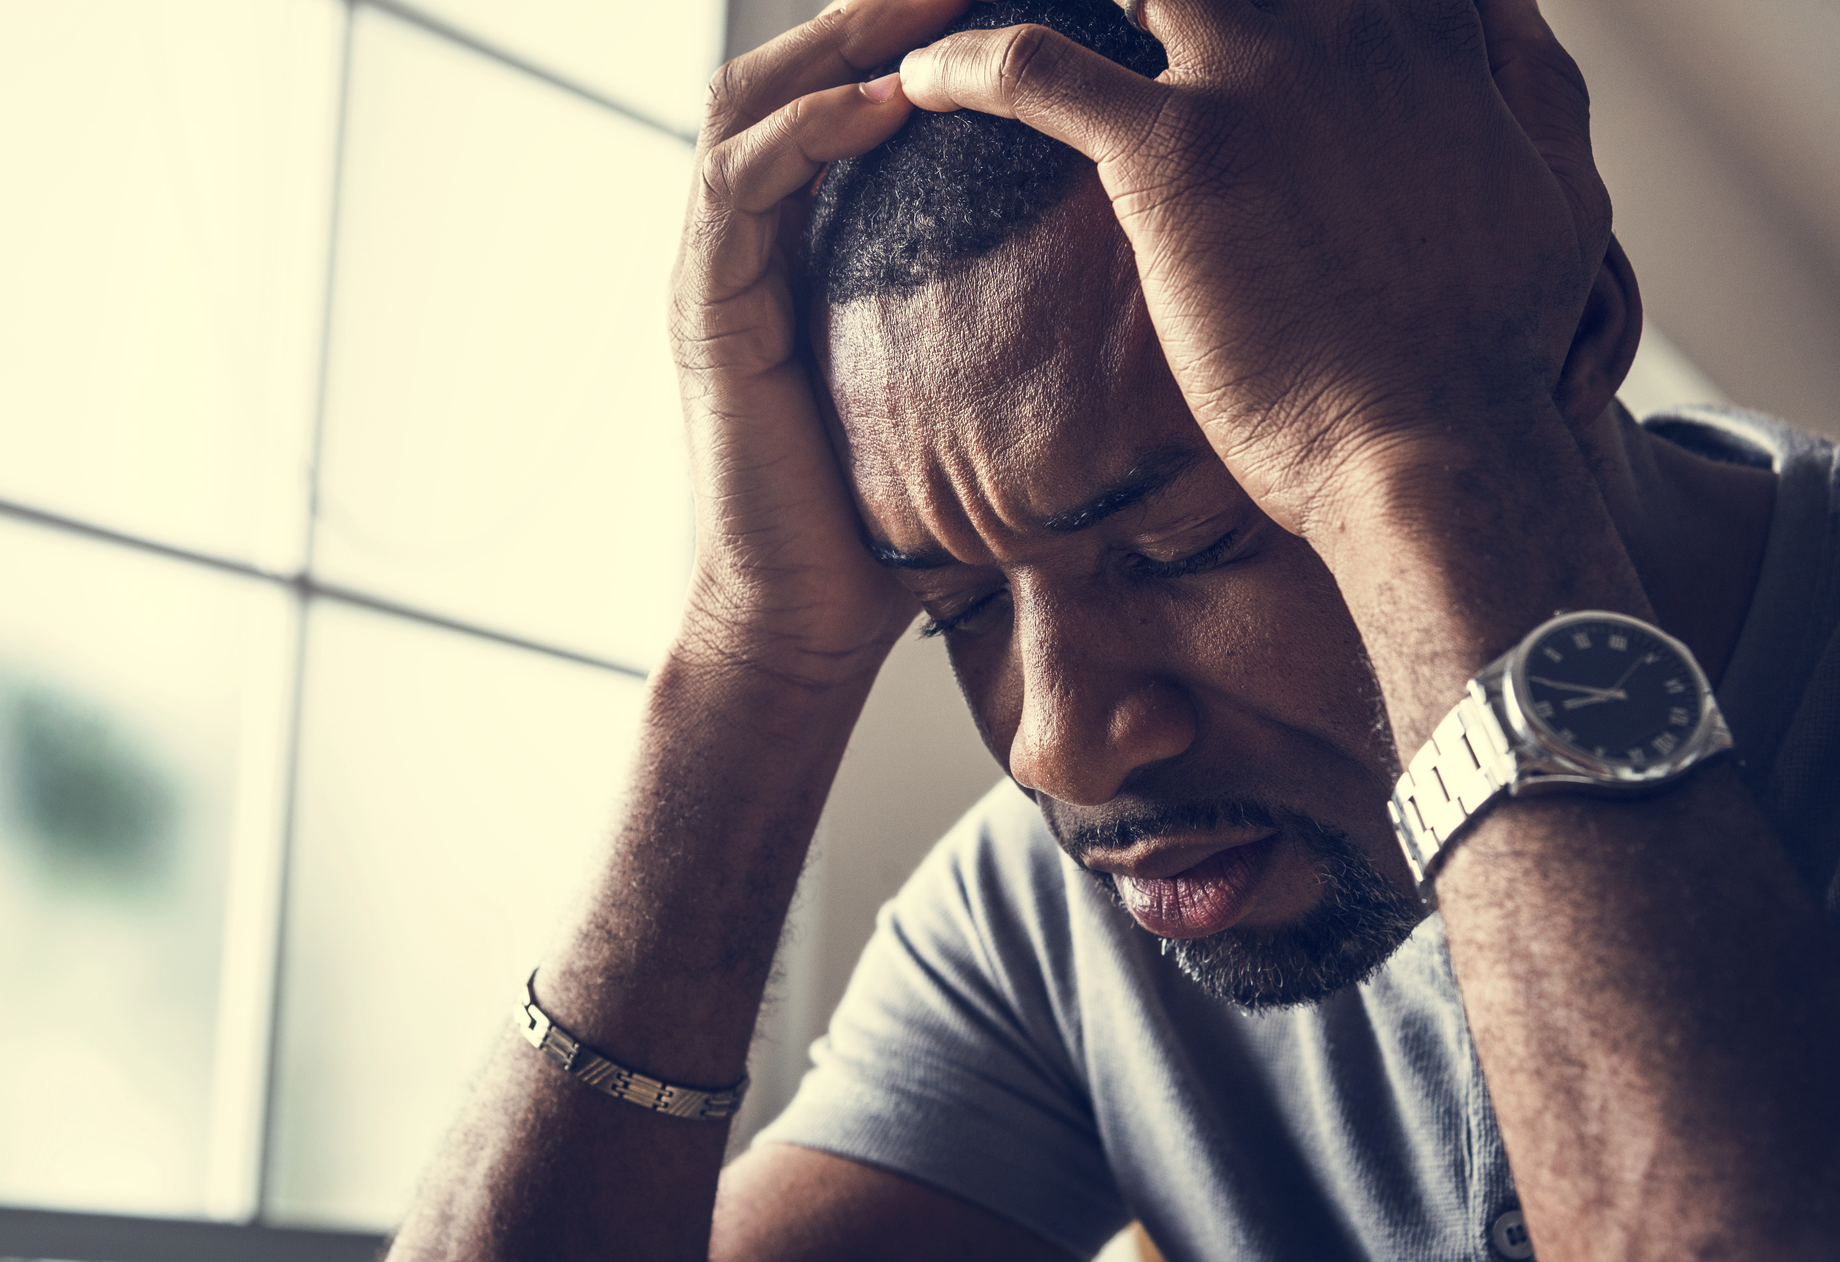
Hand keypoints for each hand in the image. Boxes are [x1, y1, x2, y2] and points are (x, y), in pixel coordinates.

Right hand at [669, 0, 970, 684]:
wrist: (805, 622)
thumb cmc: (890, 521)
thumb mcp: (959, 395)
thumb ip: (1002, 326)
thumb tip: (1134, 286)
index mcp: (800, 249)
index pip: (837, 95)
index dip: (906, 35)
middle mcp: (748, 243)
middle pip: (788, 71)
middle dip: (874, 10)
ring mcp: (717, 273)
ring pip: (747, 104)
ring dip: (837, 42)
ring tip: (928, 5)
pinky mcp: (705, 315)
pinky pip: (740, 189)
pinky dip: (807, 132)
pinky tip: (882, 102)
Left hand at [895, 0, 1611, 539]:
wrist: (1436, 447)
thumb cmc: (1497, 347)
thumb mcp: (1561, 188)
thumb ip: (1528, 83)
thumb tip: (1505, 21)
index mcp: (1429, 23)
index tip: (1188, 15)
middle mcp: (1346, 20)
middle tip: (1104, 11)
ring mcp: (1259, 75)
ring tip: (955, 11)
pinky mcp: (1179, 154)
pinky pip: (1036, 70)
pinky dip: (968, 66)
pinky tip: (924, 83)